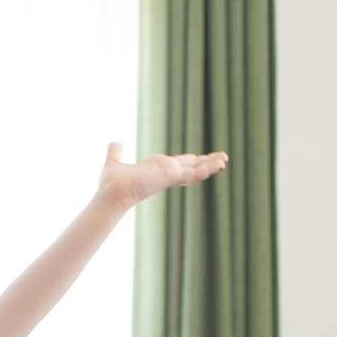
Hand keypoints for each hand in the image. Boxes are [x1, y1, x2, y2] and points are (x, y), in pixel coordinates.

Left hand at [97, 141, 227, 209]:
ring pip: (195, 170)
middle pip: (190, 166)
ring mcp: (170, 176)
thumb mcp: (114, 163)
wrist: (112, 193)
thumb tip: (114, 143)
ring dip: (211, 165)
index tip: (197, 156)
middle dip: (205, 162)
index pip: (176, 164)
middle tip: (221, 158)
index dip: (188, 161)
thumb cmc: (111, 184)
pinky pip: (194, 173)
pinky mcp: (172, 177)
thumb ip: (115, 153)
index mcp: (155, 169)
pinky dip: (208, 168)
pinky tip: (221, 164)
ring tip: (225, 159)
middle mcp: (165, 173)